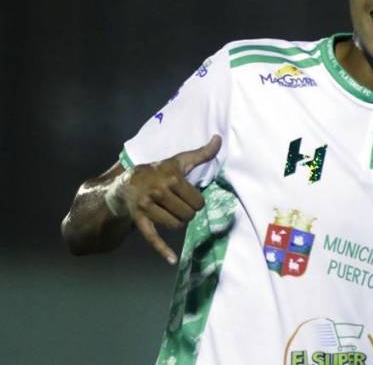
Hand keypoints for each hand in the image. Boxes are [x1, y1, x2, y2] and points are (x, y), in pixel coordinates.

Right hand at [119, 135, 220, 263]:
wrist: (128, 182)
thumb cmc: (159, 171)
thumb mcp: (179, 161)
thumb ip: (202, 153)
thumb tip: (219, 138)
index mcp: (171, 178)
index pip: (197, 201)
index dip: (197, 202)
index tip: (190, 198)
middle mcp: (158, 192)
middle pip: (188, 215)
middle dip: (188, 213)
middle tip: (181, 206)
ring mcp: (147, 207)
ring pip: (176, 225)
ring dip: (179, 222)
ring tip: (174, 213)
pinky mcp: (140, 220)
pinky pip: (153, 238)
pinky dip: (163, 250)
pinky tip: (172, 260)